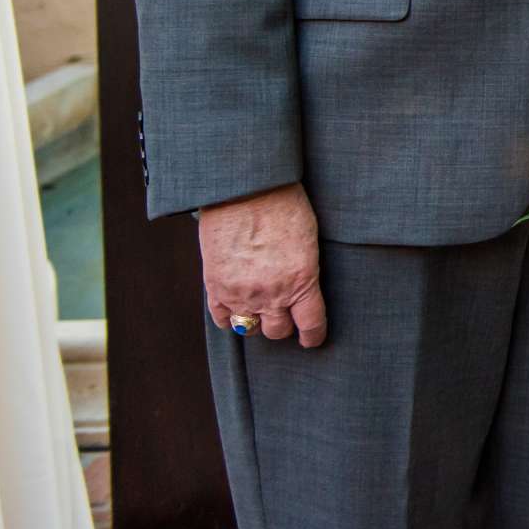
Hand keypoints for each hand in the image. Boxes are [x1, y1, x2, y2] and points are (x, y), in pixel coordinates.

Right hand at [198, 182, 327, 347]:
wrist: (245, 190)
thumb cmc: (284, 204)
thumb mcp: (308, 238)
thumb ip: (305, 268)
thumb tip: (303, 286)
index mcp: (302, 280)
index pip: (311, 324)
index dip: (313, 335)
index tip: (312, 339)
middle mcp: (272, 293)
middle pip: (278, 331)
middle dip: (284, 325)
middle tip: (285, 316)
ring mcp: (241, 293)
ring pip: (249, 329)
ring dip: (256, 323)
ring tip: (259, 311)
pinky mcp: (216, 287)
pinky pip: (222, 319)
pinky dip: (230, 317)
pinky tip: (236, 308)